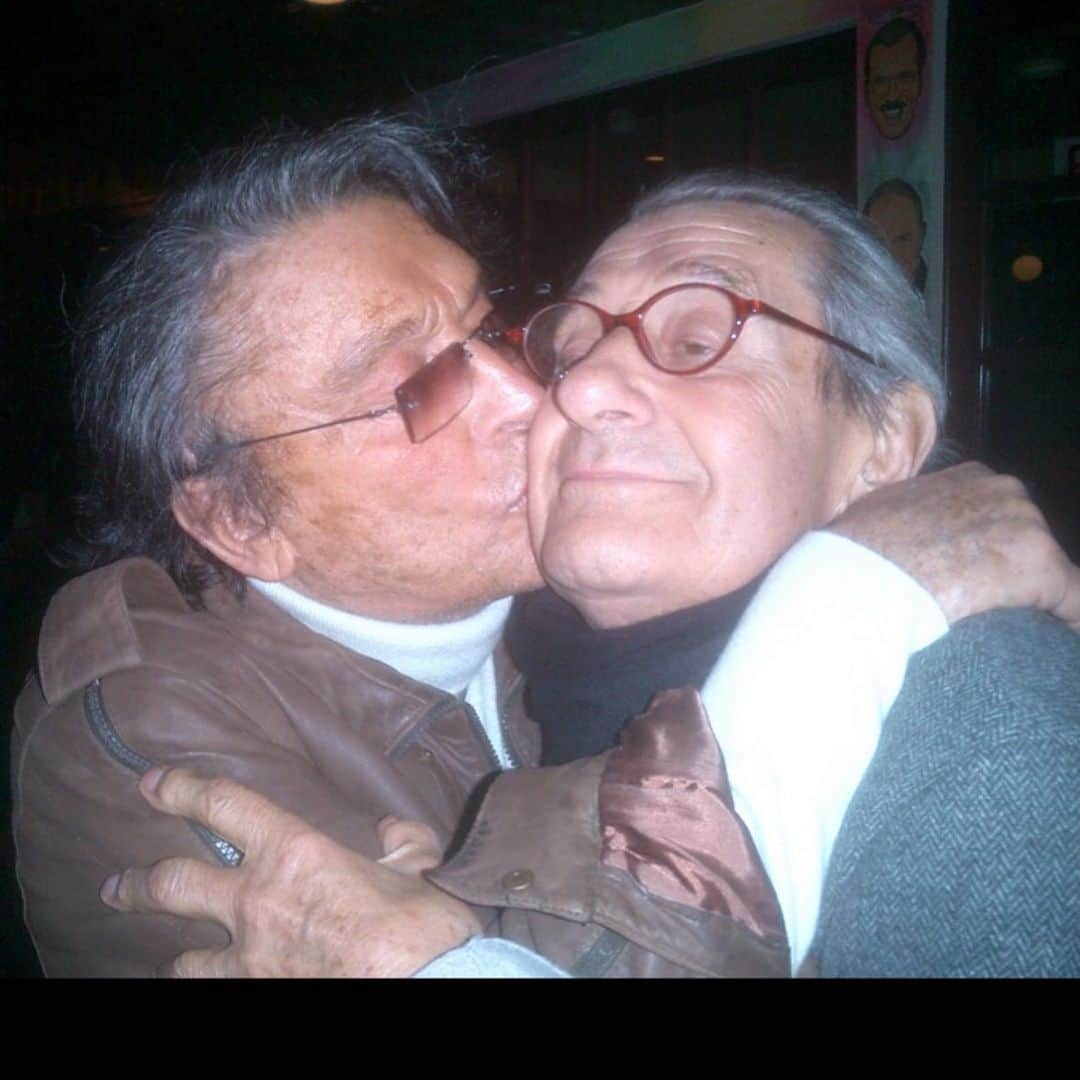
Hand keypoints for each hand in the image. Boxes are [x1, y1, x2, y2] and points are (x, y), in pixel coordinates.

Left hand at [100, 767, 480, 976]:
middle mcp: (257, 900)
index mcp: (293, 852)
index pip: (223, 805)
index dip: (181, 789)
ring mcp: (251, 958)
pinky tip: (216, 986)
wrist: (422, 989)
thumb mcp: (421, 867)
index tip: (153, 783)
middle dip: (139, 882)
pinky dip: (217, 987)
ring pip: (185, 958)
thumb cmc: (421, 927)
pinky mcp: (258, 997)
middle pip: (174, 883)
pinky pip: (219, 993)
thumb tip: (393, 831)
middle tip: (119, 885)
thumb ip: (403, 843)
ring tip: (175, 958)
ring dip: (179, 957)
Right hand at [831, 462, 1079, 629]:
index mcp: (969, 477)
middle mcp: (1004, 489)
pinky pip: (1073, 599)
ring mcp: (1025, 523)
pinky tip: (1058, 639)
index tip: (978, 578)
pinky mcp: (1040, 564)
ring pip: (1047, 570)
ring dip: (1033, 597)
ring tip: (1013, 628)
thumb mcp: (881, 515)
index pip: (999, 514)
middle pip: (1028, 537)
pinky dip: (1067, 620)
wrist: (857, 580)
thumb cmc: (855, 552)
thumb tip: (900, 536)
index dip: (990, 550)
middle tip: (987, 606)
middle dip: (1012, 570)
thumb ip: (911, 515)